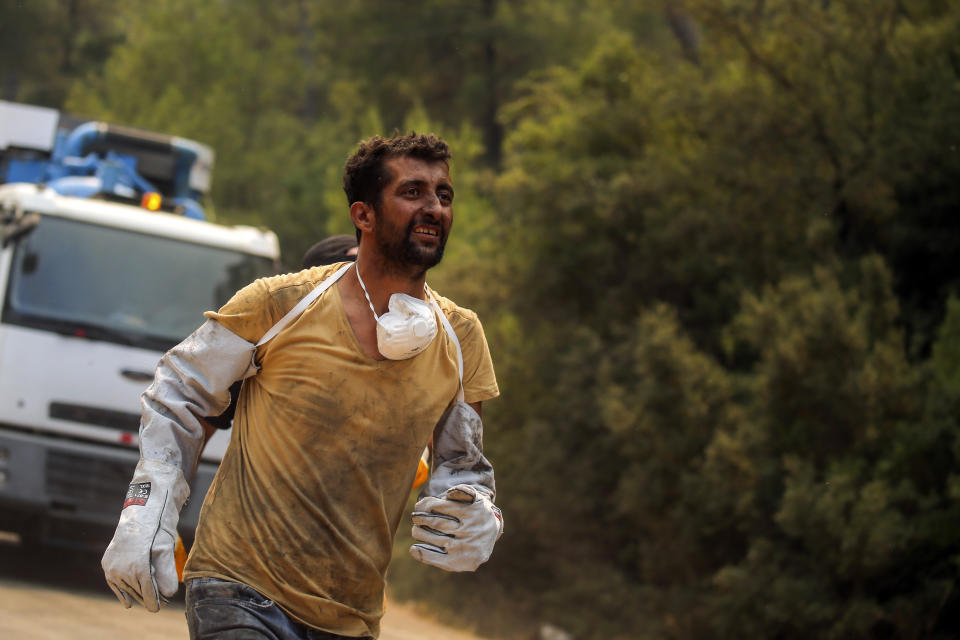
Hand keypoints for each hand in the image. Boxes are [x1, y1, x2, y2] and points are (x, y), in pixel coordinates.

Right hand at [101, 459, 187, 611]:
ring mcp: (112, 565)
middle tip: (160, 603)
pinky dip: (122, 591)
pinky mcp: (107, 561)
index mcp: (138, 566)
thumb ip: (166, 572)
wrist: (141, 508)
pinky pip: (114, 582)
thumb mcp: (167, 548)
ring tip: (149, 598)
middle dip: (149, 597)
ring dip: (137, 594)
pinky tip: (128, 602)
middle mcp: (121, 568)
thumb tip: (168, 594)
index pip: (148, 592)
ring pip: (126, 587)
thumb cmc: (157, 526)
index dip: (155, 601)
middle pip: (138, 591)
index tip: (160, 607)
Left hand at [410, 484, 502, 571]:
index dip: (428, 505)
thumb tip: (449, 493)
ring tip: (416, 529)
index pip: (444, 508)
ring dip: (420, 533)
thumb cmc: (477, 511)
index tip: (419, 505)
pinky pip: (438, 558)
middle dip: (422, 519)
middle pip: (438, 524)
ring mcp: (465, 549)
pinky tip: (414, 549)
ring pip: (436, 540)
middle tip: (414, 516)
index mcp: (473, 513)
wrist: (492, 533)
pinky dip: (423, 554)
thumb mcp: (475, 497)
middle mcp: (470, 532)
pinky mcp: (460, 563)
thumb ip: (463, 491)